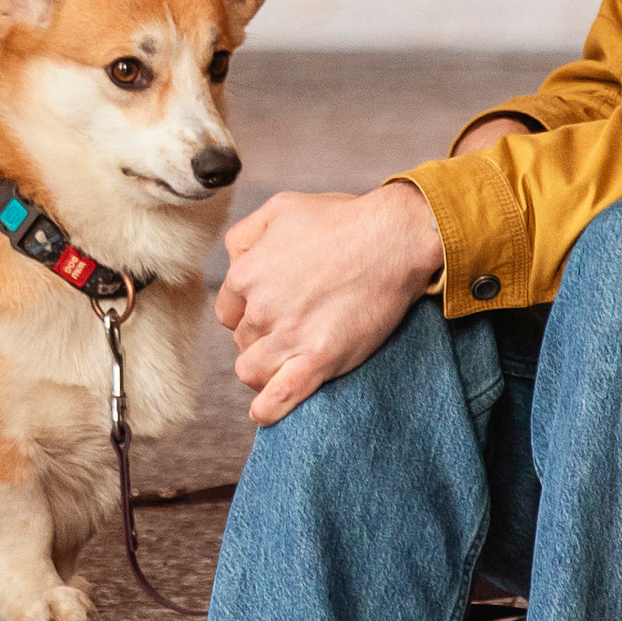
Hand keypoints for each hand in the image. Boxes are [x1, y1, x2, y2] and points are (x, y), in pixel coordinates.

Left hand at [213, 181, 442, 426]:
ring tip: (286, 360)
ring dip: (264, 368)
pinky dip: (268, 410)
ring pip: (251, 370)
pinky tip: (265, 412)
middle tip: (294, 325)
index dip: (248, 312)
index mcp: (247, 273)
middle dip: (261, 336)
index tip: (272, 309)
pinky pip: (279, 398)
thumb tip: (233, 261)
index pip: (228, 311)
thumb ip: (245, 234)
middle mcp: (261, 308)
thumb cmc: (342, 219)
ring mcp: (290, 337)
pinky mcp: (320, 359)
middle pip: (242, 340)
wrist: (393, 238)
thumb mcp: (281, 208)